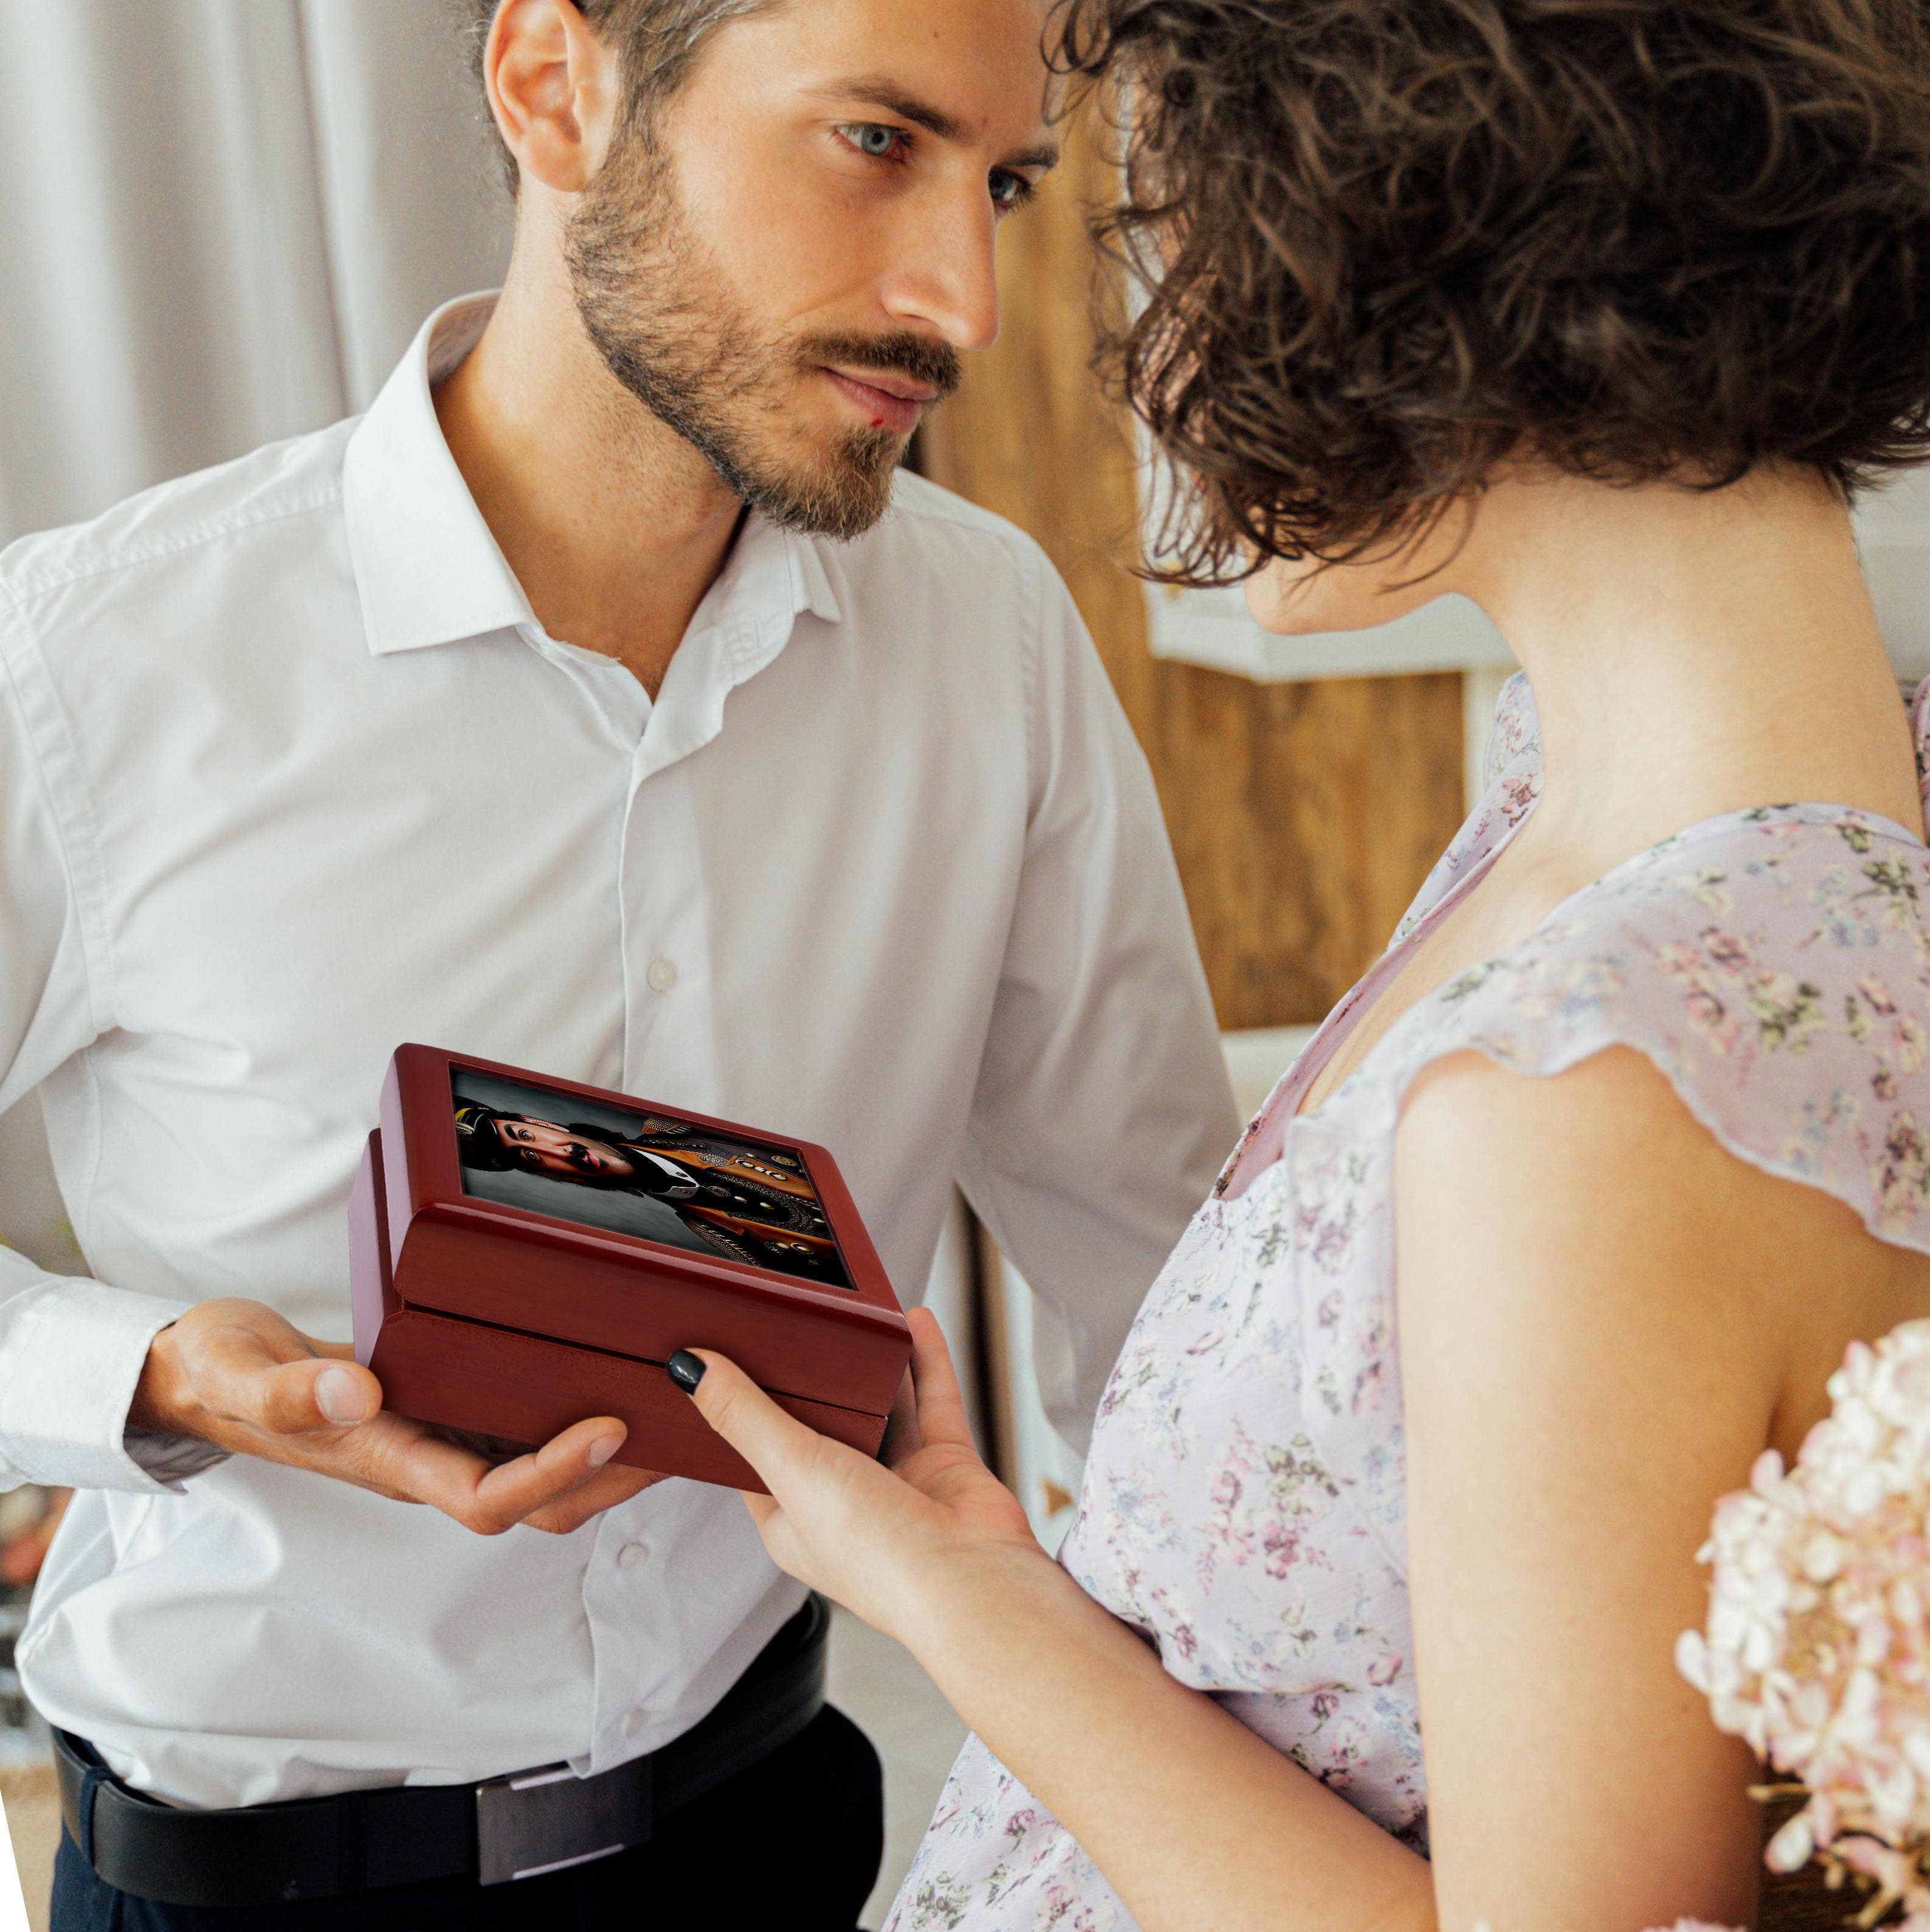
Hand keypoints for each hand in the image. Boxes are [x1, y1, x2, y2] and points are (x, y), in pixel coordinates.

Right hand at [130, 1298, 661, 1533]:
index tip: (608, 1427)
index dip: (551, 1473)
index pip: (485, 1497)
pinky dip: (568, 1417)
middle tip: (680, 1428)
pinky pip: (518, 1431)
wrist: (206, 1373)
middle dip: (608, 1477)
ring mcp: (436, 1441)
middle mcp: (423, 1462)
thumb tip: (357, 1391)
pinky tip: (606, 1378)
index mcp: (386, 1461)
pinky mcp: (443, 1412)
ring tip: (669, 1411)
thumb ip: (292, 1390)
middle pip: (535, 1501)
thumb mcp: (242, 1373)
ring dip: (602, 1456)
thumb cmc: (221, 1373)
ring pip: (537, 1473)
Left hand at [676, 1308, 1050, 1641]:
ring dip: (875, 1363)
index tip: (729, 1352)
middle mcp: (842, 1500)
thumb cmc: (877, 1556)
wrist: (973, 1584)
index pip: (754, 1452)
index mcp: (791, 1518)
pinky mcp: (944, 1467)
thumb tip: (689, 1368)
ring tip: (861, 1312)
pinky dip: (925, 1361)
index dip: (741, 1405)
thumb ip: (745, 1415)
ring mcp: (897, 1483)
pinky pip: (931, 1401)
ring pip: (882, 1407)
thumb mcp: (791, 1471)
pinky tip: (915, 1321)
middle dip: (816, 1376)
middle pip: (823, 1423)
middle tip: (799, 1317)